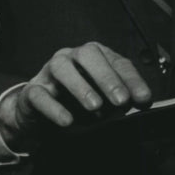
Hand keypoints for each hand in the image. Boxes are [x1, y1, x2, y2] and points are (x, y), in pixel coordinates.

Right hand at [0, 42, 150, 151]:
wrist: (39, 113)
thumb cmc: (76, 101)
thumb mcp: (103, 100)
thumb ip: (120, 99)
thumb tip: (142, 103)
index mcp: (94, 56)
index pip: (117, 61)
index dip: (132, 79)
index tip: (143, 99)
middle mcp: (71, 57)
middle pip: (89, 54)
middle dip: (107, 77)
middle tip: (120, 100)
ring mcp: (49, 71)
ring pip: (62, 67)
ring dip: (80, 86)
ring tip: (95, 107)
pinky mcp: (31, 91)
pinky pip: (39, 94)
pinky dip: (54, 107)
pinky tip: (68, 120)